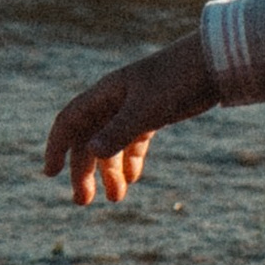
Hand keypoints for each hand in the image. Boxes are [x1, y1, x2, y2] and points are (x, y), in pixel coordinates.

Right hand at [44, 32, 214, 205]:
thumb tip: (90, 152)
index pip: (69, 121)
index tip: (51, 174)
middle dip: (83, 171)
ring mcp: (133, 108)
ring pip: (112, 144)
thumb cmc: (178, 79)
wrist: (213, 62)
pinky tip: (133, 179)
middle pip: (89, 139)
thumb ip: (120, 130)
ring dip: (109, 171)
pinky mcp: (154, 114)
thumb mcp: (147, 109)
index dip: (57, 146)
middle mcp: (114, 101)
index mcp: (105, 94)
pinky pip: (134, 141)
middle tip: (83, 201)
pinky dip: (131, 160)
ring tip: (115, 198)